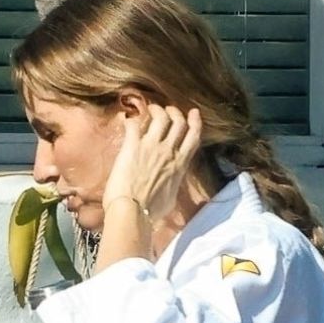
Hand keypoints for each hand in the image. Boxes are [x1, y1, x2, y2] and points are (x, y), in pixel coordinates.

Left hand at [102, 104, 202, 224]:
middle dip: (174, 112)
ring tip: (150, 109)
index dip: (195, 121)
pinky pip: (134, 125)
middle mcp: (169, 152)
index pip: (193, 137)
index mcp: (180, 165)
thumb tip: (171, 183)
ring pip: (160, 117)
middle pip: (178, 122)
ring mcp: (151, 146)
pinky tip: (128, 121)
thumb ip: (173, 184)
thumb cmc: (150, 212)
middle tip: (167, 110)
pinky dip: (131, 120)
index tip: (193, 113)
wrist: (132, 212)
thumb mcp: (170, 198)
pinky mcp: (133, 146)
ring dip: (156, 110)